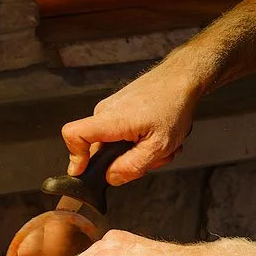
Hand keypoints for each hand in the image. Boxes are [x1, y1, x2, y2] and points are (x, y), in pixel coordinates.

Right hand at [61, 59, 201, 183]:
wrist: (182, 77)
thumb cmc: (173, 105)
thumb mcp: (158, 146)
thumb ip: (131, 166)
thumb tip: (111, 177)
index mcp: (110, 119)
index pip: (73, 135)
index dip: (74, 157)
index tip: (85, 172)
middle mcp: (105, 111)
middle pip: (99, 148)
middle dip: (125, 160)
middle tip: (152, 157)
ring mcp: (112, 108)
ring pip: (115, 143)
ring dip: (139, 150)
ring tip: (161, 144)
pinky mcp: (120, 107)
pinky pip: (122, 133)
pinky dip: (141, 139)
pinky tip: (158, 135)